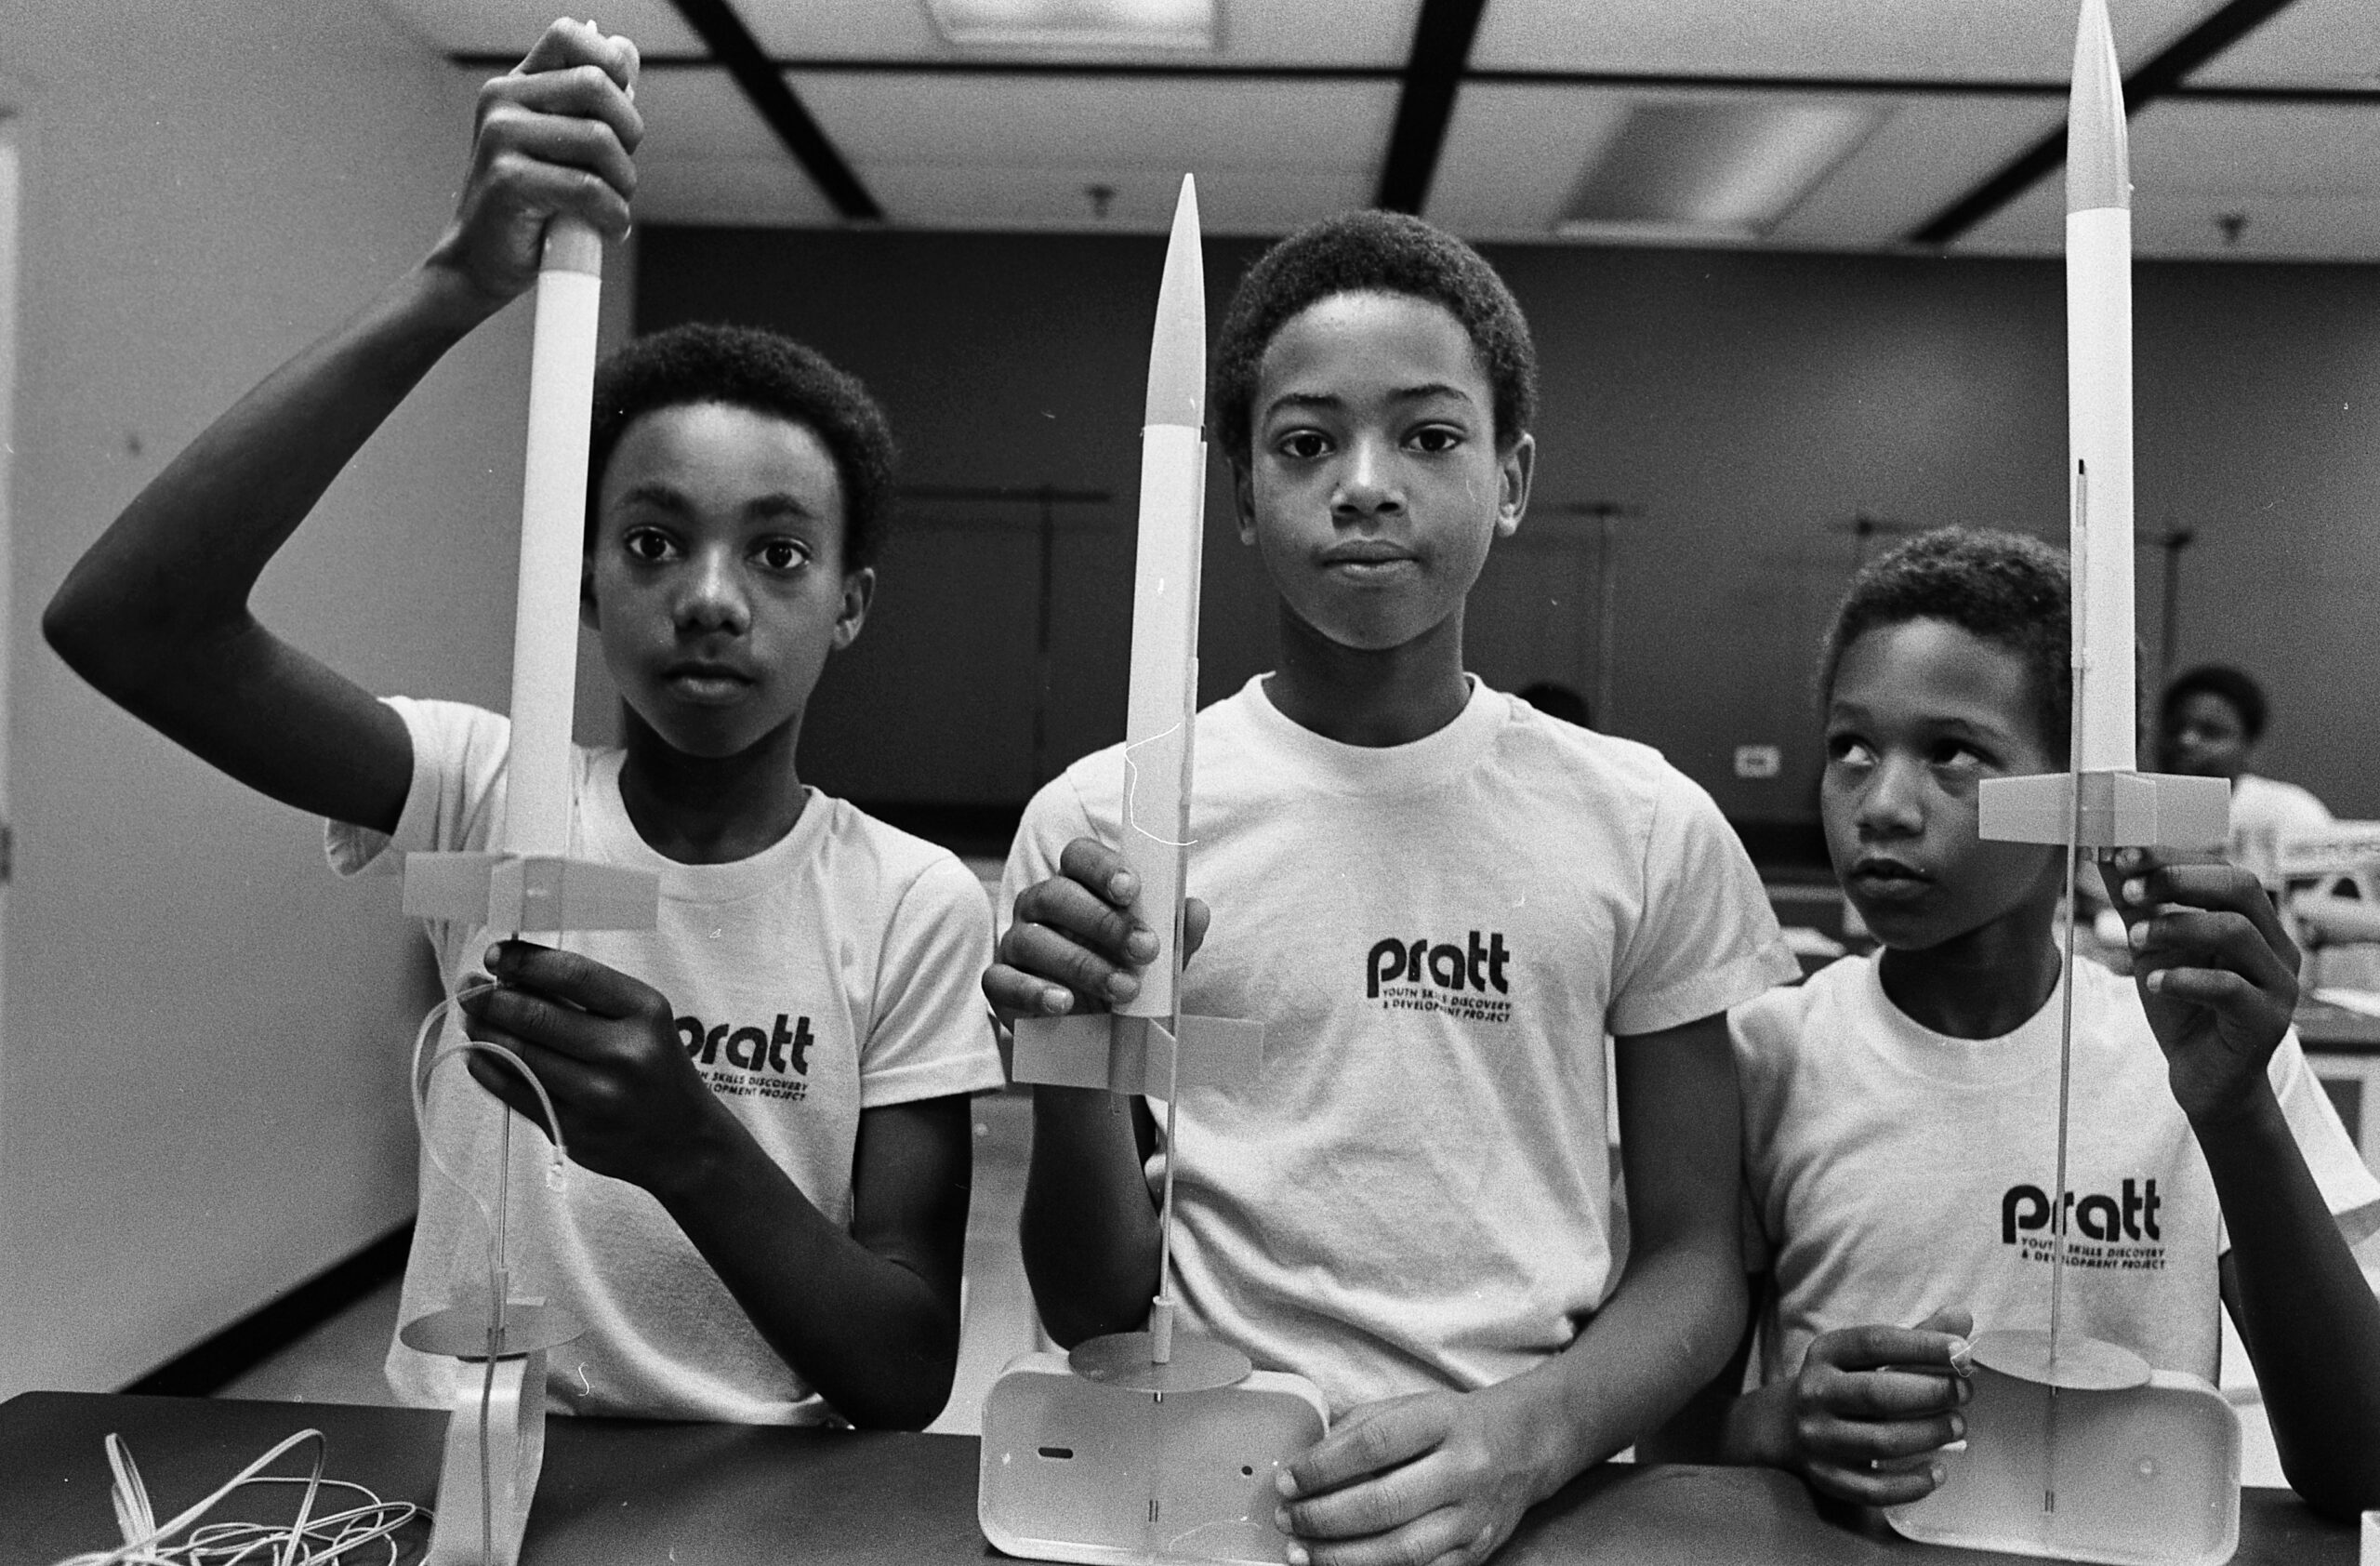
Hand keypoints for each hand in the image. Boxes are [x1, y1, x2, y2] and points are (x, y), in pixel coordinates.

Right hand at [422, 18, 641, 309]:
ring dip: (624, 183)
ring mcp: (501, 137)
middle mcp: (503, 101)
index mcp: (516, 86)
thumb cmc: (532, 206)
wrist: (483, 261)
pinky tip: (607, 228)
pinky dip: (613, 215)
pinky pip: (589, 189)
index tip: (620, 112)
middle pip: (597, 85)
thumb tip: (627, 50)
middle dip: (629, 132)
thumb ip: (591, 102)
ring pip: (600, 139)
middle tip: (620, 172)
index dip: (611, 63)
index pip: (569, 37)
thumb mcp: (562, 146)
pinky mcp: (509, 180)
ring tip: (613, 206)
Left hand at [458, 940, 728, 1195]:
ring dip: (483, 1031)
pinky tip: (477, 1054)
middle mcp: (624, 1052)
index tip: (493, 955)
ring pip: (519, 1054)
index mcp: (645, 1012)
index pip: (573, 974)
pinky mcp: (574, 1130)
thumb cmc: (655, 1065)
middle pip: (537, 1016)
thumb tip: (511, 975)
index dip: (524, 962)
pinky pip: (515, 1093)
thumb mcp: (641, 1020)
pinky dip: (487, 1069)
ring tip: (470, 1017)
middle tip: (468, 988)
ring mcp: (598, 1095)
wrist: (683, 1139)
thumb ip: (586, 998)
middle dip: (491, 998)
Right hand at [981, 837, 1207, 1029]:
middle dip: (1105, 922)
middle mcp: (1040, 907)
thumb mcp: (1160, 961)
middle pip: (1057, 895)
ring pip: (1034, 939)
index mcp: (1078, 886)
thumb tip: (1195, 911)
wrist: (1097, 1037)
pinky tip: (1064, 1003)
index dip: (1102, 867)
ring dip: (1082, 964)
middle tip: (1145, 949)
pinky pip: (1003, 979)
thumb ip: (1178, 935)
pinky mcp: (1000, 984)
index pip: (1079, 856)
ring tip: (1123, 989)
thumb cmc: (1125, 979)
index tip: (1132, 889)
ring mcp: (1016, 943)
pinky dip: (1033, 991)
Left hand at [1273, 1385, 1539, 1565]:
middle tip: (1287, 1519)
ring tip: (1301, 1553)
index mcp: (1442, 1421)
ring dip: (1341, 1557)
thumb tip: (1303, 1467)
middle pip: (1384, 1503)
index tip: (1287, 1480)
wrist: (1522, 1446)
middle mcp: (1464, 1469)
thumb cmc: (1450, 1425)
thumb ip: (1356, 1432)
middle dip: (1323, 1518)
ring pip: (1401, 1550)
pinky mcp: (1476, 1553)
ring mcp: (1473, 1518)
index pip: (1373, 1445)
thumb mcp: (1408, 1407)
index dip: (1322, 1467)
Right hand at [1771, 1309, 1972, 1505]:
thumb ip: (1915, 1336)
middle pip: (1877, 1394)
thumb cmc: (1845, 1382)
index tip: (1963, 1352)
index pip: (1875, 1343)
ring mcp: (1817, 1437)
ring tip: (1958, 1426)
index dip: (1922, 1346)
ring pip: (1879, 1441)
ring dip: (1929, 1435)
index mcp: (1826, 1352)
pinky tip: (1938, 1472)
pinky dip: (1911, 1484)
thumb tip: (1963, 1317)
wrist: (1787, 1423)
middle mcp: (1815, 1392)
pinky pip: (1872, 1488)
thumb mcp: (1868, 1353)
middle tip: (1965, 1393)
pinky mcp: (1825, 1476)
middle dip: (1931, 1393)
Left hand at [2108, 849, 2300, 1124]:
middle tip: (2128, 889)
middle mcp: (2275, 945)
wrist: (2203, 1077)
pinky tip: (2153, 982)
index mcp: (2253, 921)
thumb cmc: (2182, 1005)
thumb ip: (2136, 904)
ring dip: (2176, 926)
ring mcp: (2278, 983)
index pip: (2221, 870)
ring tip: (2133, 938)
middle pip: (2241, 887)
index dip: (2172, 857)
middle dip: (2180, 880)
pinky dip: (2186, 978)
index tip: (2122, 854)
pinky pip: (2231, 987)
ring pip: (2237, 931)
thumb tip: (2104, 851)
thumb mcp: (2153, 948)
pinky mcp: (2268, 1020)